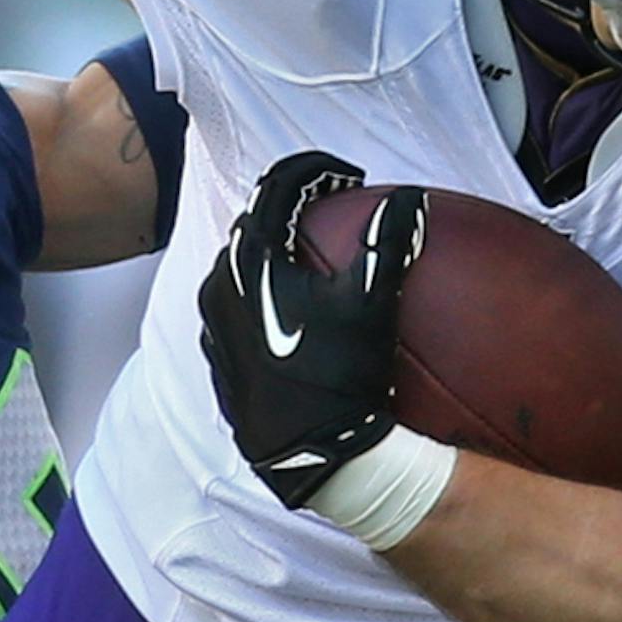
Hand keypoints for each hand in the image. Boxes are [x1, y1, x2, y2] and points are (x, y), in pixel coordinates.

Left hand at [197, 152, 426, 507]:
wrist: (308, 452)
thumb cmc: (340, 373)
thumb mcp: (372, 300)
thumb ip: (390, 240)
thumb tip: (409, 198)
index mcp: (251, 259)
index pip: (277, 187)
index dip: (315, 169)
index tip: (347, 175)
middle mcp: (219, 282)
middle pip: (255, 221)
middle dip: (294, 203)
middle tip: (333, 205)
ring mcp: (212, 321)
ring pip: (240, 262)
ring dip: (275, 246)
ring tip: (312, 251)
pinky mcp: (215, 352)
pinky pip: (234, 302)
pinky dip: (261, 288)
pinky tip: (292, 304)